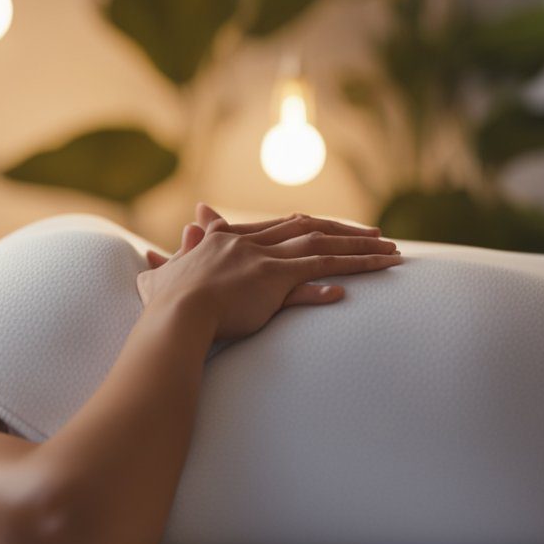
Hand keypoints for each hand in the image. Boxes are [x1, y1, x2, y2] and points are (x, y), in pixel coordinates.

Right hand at [136, 203, 400, 339]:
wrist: (171, 317)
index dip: (310, 225)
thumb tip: (151, 253)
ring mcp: (263, 260)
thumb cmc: (162, 304)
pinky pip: (319, 273)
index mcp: (227, 240)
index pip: (279, 225)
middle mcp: (249, 243)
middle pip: (308, 228)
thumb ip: (166, 260)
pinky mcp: (273, 281)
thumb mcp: (162, 275)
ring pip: (322, 247)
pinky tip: (372, 275)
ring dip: (360, 250)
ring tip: (391, 255)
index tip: (333, 227)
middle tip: (377, 235)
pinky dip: (347, 272)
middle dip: (345, 231)